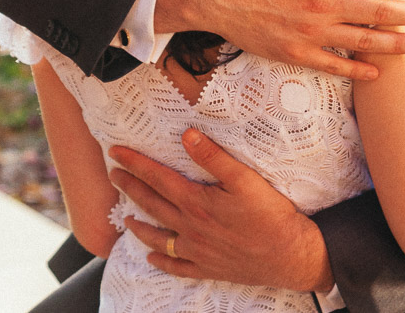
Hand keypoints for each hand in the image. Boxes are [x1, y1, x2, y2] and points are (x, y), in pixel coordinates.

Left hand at [110, 129, 332, 291]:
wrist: (290, 255)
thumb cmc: (271, 215)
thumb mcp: (245, 179)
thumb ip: (213, 157)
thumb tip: (186, 136)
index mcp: (196, 202)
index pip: (157, 177)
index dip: (134, 163)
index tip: (115, 152)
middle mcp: (190, 227)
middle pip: (151, 204)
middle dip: (130, 188)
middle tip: (113, 175)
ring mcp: (197, 251)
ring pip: (159, 237)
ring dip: (139, 226)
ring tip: (125, 218)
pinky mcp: (208, 268)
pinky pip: (177, 267)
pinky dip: (161, 262)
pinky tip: (151, 258)